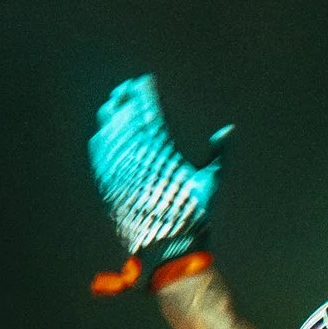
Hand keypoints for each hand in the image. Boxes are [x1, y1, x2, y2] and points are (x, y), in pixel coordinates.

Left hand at [88, 76, 223, 286]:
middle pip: (125, 114)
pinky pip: (99, 155)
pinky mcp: (108, 184)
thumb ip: (219, 155)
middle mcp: (136, 154)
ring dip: (111, 114)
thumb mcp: (211, 183)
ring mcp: (119, 168)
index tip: (145, 80)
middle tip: (126, 87)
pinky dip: (100, 139)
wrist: (165, 248)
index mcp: (161, 148)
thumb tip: (228, 130)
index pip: (149, 109)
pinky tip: (101, 133)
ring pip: (109, 131)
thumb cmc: (192, 216)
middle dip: (125, 97)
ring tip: (113, 103)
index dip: (145, 91)